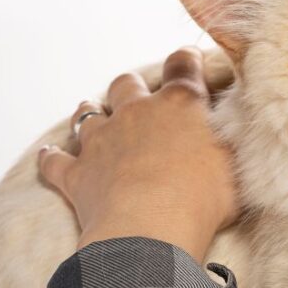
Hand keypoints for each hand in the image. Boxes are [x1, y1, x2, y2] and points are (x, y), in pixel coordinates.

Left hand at [39, 47, 238, 261]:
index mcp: (181, 104)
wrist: (153, 229)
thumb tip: (238, 130)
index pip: (183, 65)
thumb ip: (229, 140)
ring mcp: (103, 140)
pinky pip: (55, 161)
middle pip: (127, 84)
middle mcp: (138, 112)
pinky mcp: (77, 172)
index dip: (186, 59)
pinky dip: (52, 158)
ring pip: (88, 113)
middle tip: (140, 98)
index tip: (189, 58)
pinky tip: (50, 155)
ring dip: (91, 113)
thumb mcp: (235, 162)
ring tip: (93, 114)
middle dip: (132, 87)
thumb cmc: (204, 197)